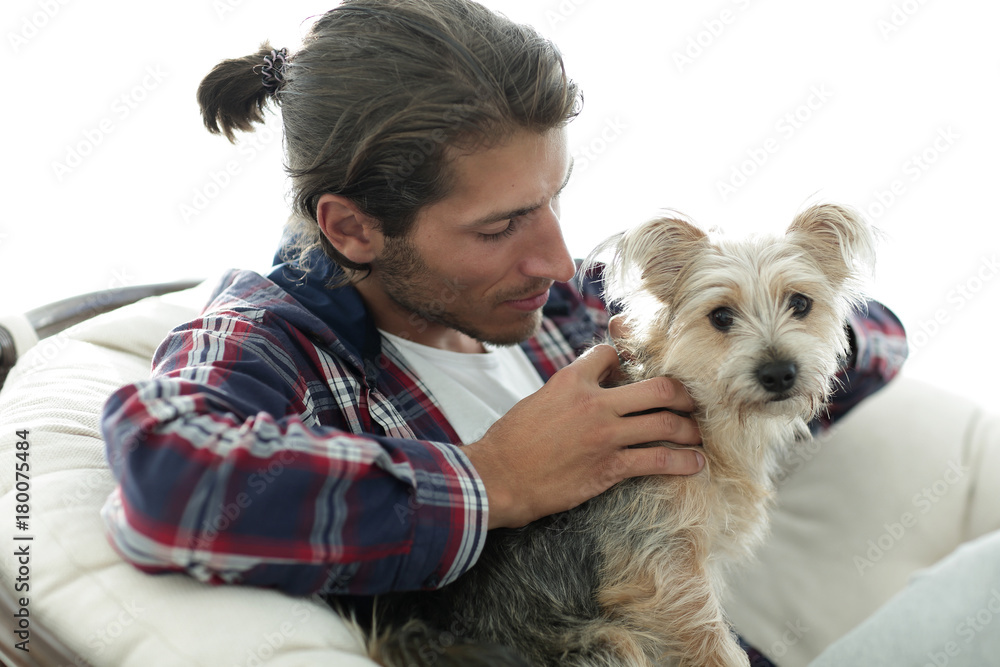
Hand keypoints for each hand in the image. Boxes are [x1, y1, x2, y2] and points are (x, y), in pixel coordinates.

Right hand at [463, 343, 702, 528]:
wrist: (497, 477)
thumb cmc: (511, 442)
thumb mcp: (537, 400)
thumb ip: (568, 390)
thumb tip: (588, 387)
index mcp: (571, 380)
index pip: (611, 355)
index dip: (628, 361)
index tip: (640, 374)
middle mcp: (593, 402)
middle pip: (658, 388)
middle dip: (682, 395)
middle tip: (691, 402)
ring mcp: (604, 434)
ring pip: (665, 424)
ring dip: (689, 430)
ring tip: (697, 435)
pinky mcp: (609, 467)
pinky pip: (657, 460)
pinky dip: (682, 462)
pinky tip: (695, 463)